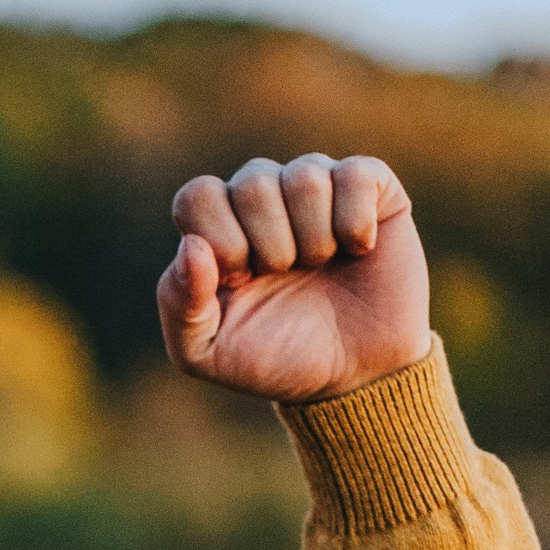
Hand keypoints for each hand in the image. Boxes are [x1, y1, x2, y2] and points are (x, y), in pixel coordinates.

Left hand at [157, 155, 430, 401]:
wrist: (355, 375)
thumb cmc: (278, 358)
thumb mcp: (209, 352)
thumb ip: (180, 306)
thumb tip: (191, 245)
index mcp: (219, 227)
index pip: (199, 195)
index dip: (222, 240)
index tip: (242, 281)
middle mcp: (265, 197)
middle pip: (252, 183)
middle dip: (271, 248)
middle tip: (285, 276)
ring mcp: (317, 185)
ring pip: (305, 177)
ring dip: (314, 240)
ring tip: (321, 266)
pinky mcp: (370, 185)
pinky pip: (356, 175)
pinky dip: (355, 224)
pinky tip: (358, 250)